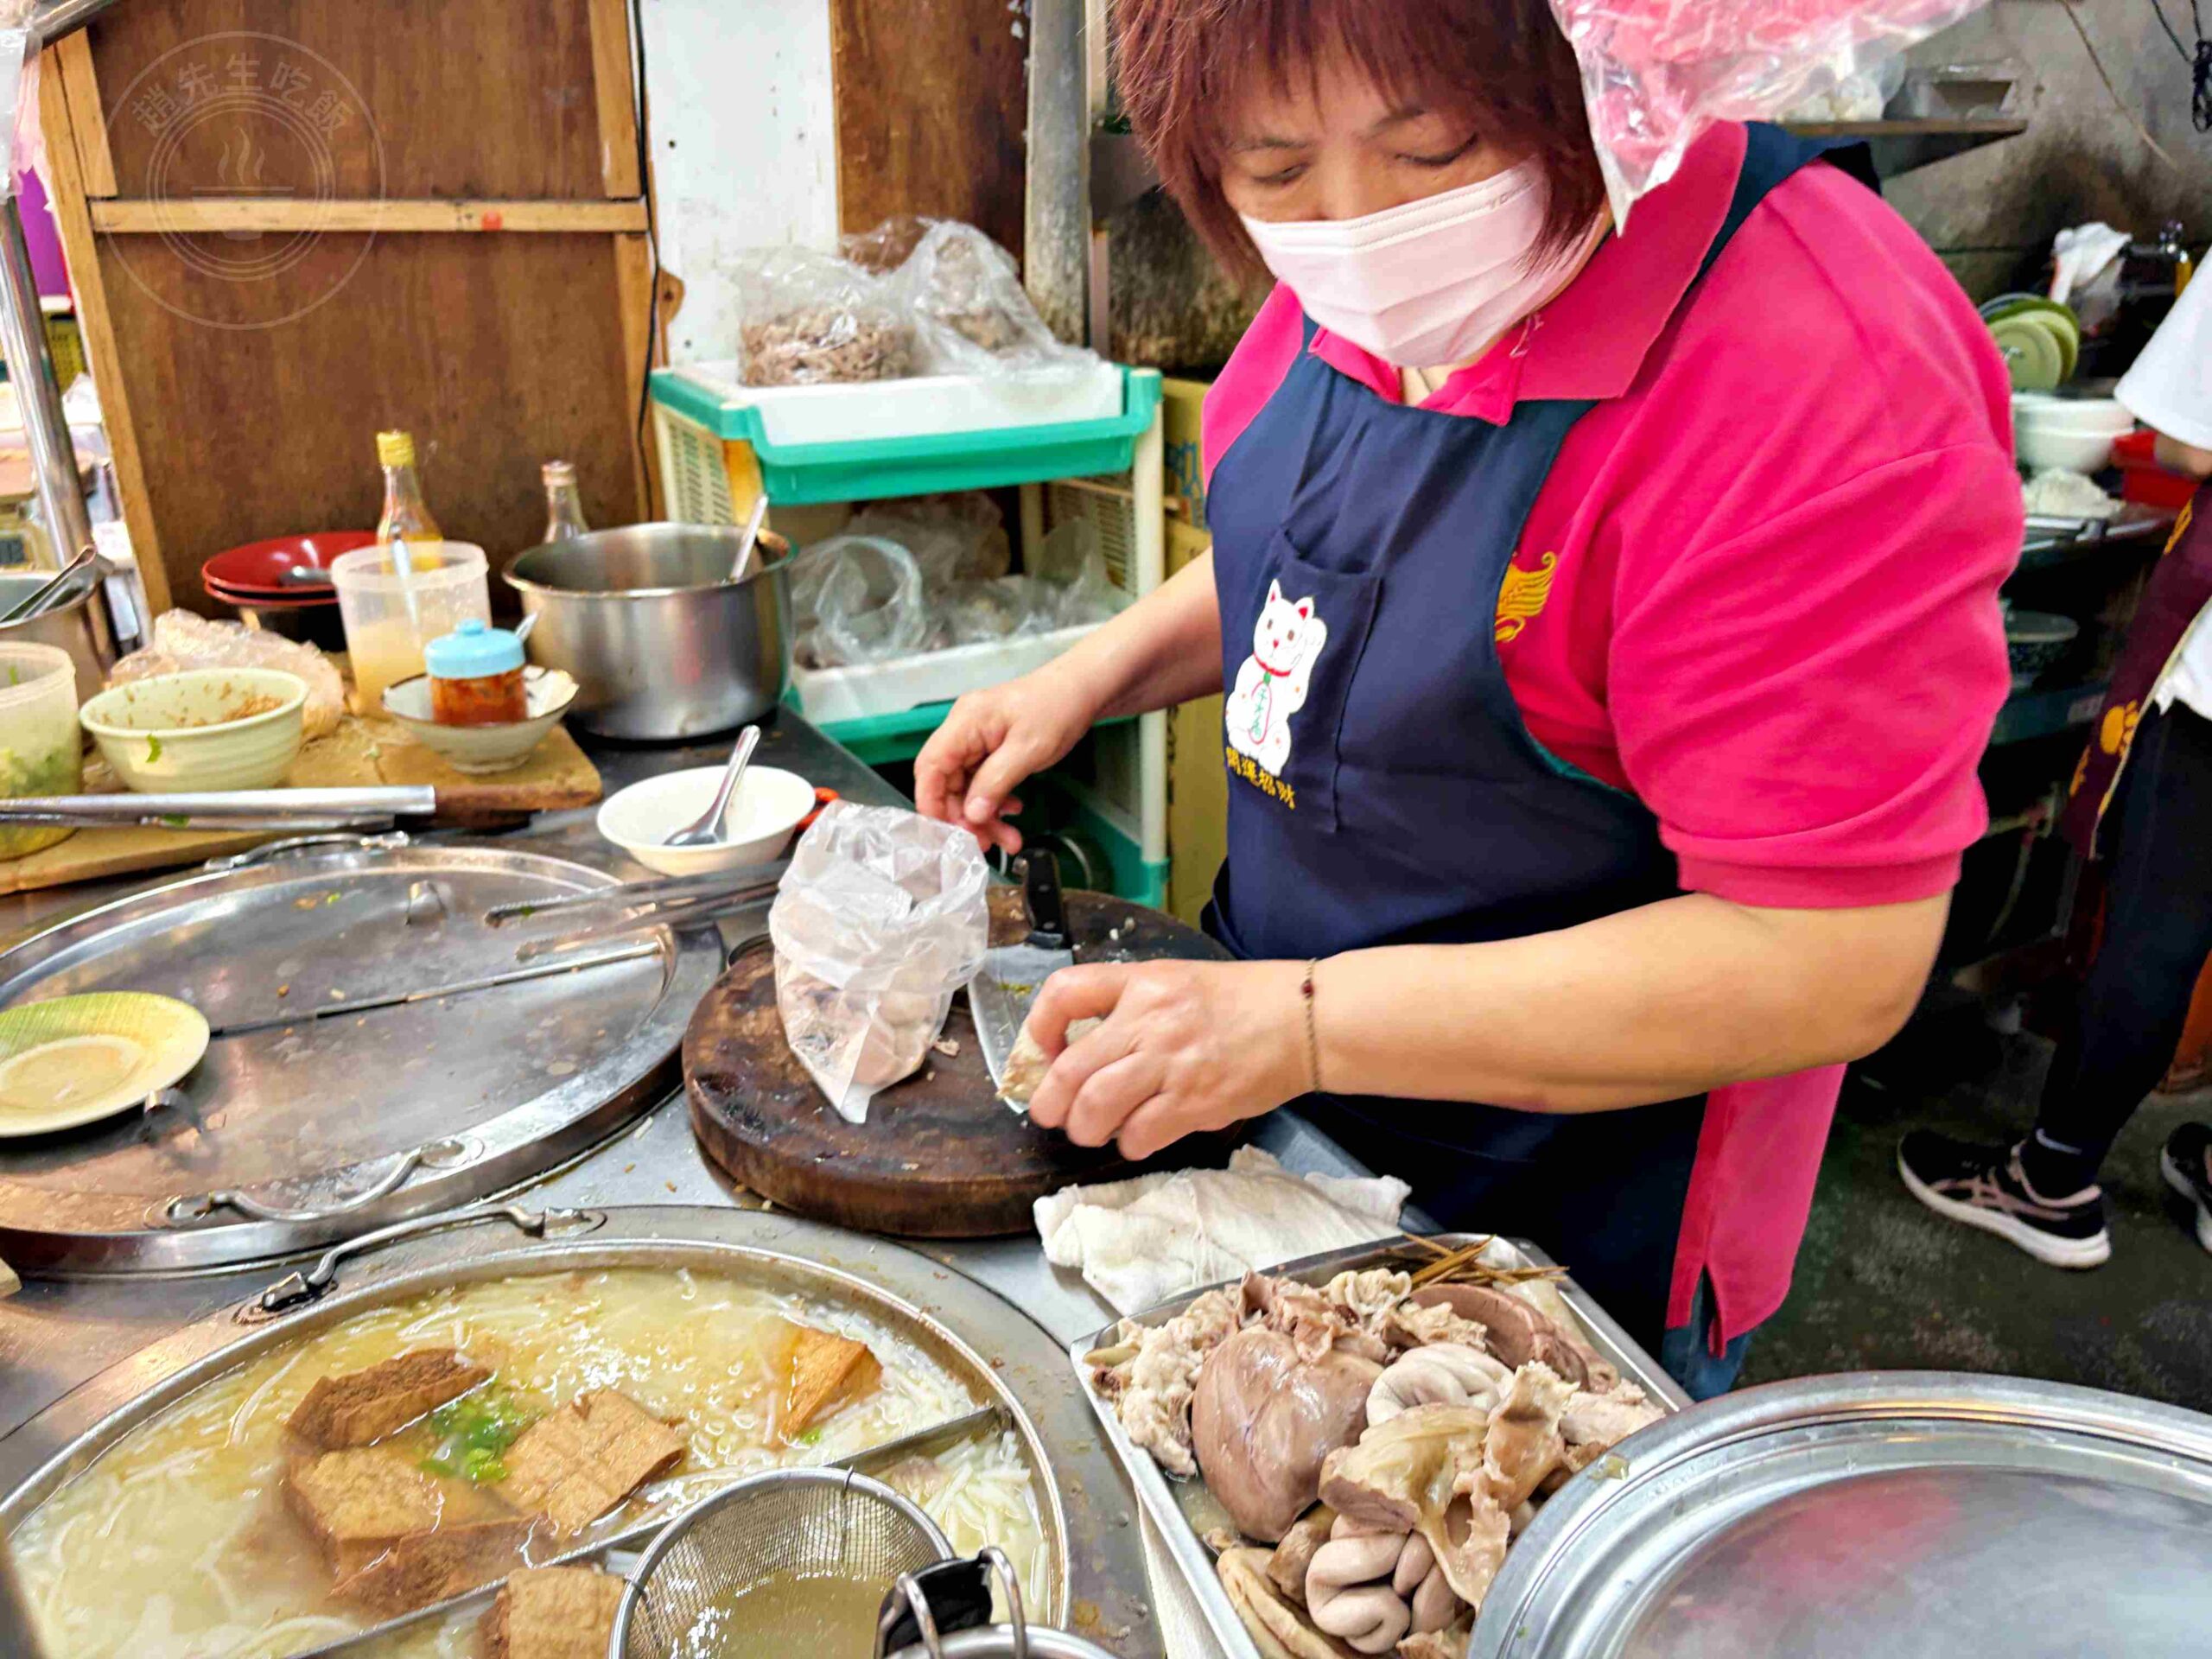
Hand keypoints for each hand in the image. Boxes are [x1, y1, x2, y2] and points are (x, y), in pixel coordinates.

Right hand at [914, 665, 1098, 855]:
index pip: (929, 766)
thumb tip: (971, 814)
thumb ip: (995, 782)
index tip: (944, 833)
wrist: (1082, 689)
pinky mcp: (991, 748)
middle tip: (985, 843)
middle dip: (965, 817)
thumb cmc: (1058, 707)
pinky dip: (995, 802)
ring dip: (984, 816)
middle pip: (947, 782)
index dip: (930, 802)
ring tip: (1009, 839)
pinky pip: (983, 782)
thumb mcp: (1029, 750)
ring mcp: (977, 740)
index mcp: (965, 722)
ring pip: (967, 787)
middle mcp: (964, 730)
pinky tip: (1012, 813)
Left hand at [1024, 958, 1310, 1160]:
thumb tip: (1083, 1053)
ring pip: (1094, 1110)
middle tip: (1051, 1114)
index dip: (1038, 1028)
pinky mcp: (1195, 1103)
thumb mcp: (1178, 982)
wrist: (1304, 1020)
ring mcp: (1171, 1064)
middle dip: (1047, 1104)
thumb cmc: (1241, 1001)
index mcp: (1141, 983)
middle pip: (1067, 1071)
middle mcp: (1149, 1021)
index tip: (1042, 1052)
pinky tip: (1139, 1136)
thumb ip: (1130, 1008)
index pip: (1064, 992)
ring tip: (1092, 1130)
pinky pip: (1137, 1136)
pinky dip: (1129, 1144)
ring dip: (1084, 1129)